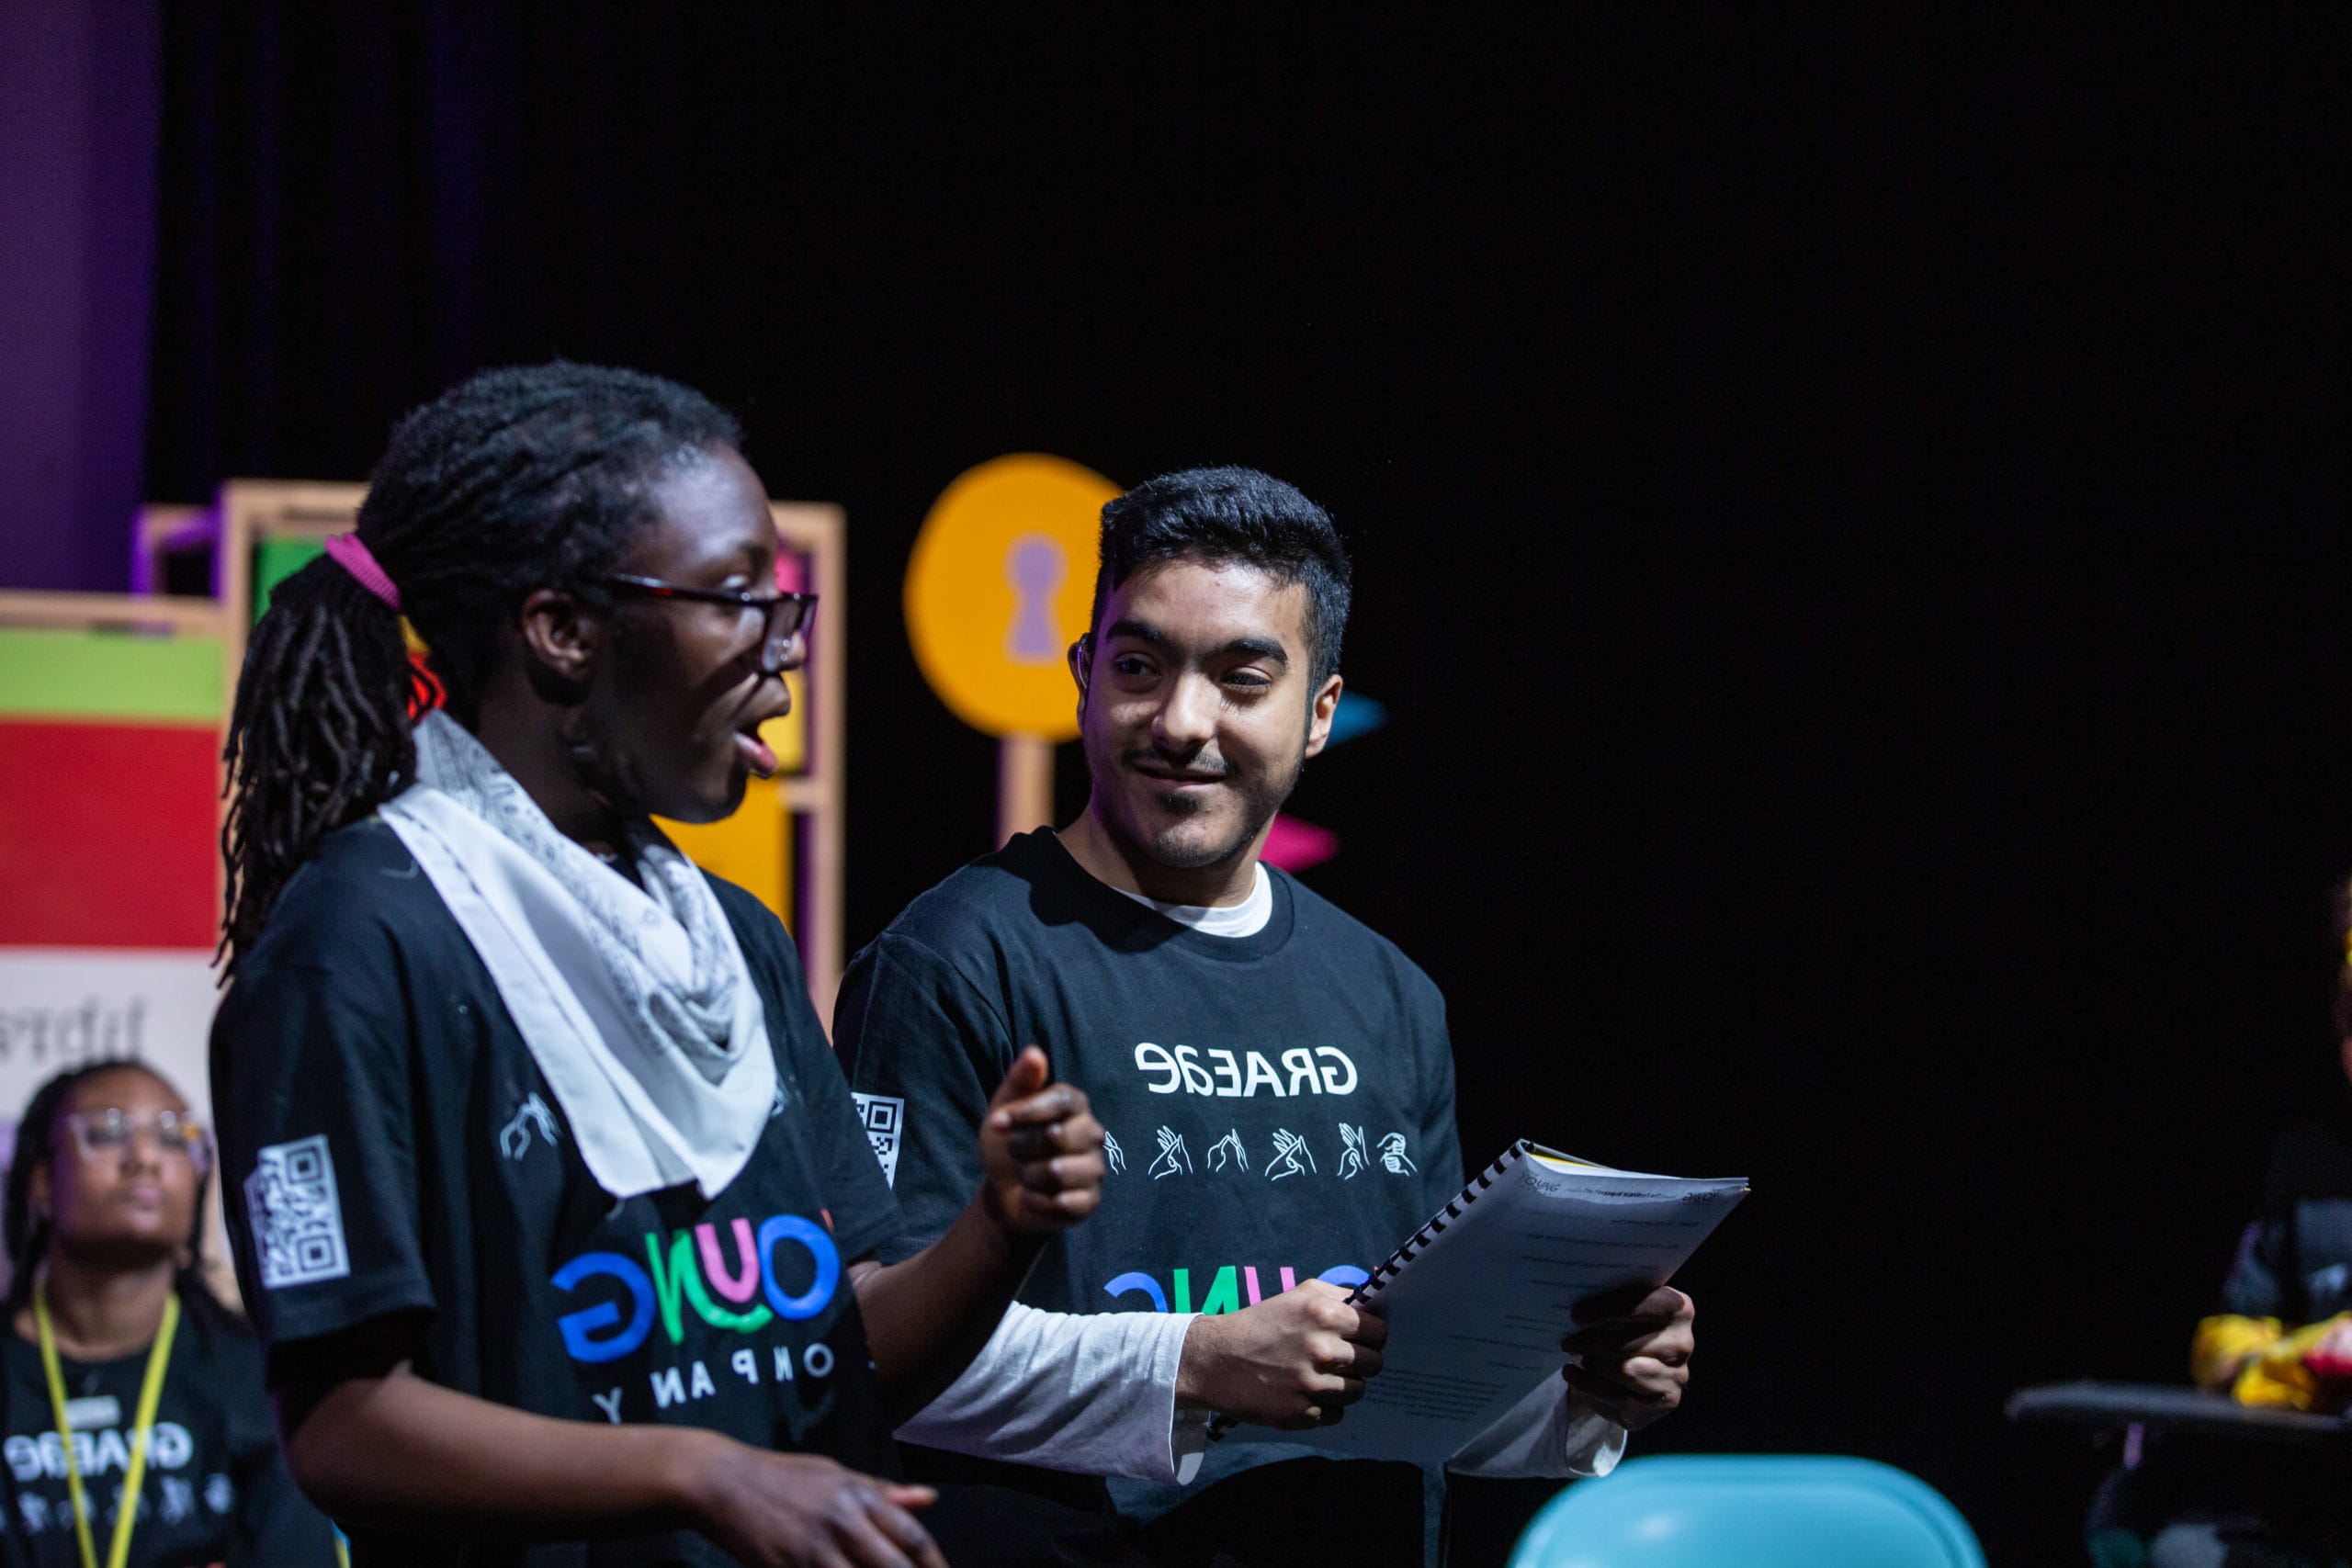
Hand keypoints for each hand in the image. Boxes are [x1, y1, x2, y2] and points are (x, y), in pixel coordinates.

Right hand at [686, 1440, 945, 1567]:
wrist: (723, 1484)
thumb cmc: (785, 1477)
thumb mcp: (836, 1474)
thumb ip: (883, 1493)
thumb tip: (930, 1498)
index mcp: (857, 1496)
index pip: (910, 1536)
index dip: (934, 1564)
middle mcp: (841, 1523)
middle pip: (893, 1567)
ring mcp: (812, 1551)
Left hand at [979, 1046, 1106, 1236]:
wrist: (1004, 1191)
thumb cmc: (1008, 1143)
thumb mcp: (1004, 1108)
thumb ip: (1020, 1080)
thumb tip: (1034, 1052)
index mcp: (1075, 1106)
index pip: (1063, 1101)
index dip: (1028, 1112)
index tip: (998, 1123)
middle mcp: (1092, 1133)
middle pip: (1058, 1137)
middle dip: (1022, 1148)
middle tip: (1015, 1151)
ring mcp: (1095, 1168)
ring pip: (1058, 1172)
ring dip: (1028, 1177)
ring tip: (1026, 1175)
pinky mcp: (1091, 1200)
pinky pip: (1062, 1202)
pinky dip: (1037, 1202)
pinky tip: (1034, 1197)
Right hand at [1175, 1280, 1386, 1427]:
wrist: (1216, 1360)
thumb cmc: (1261, 1323)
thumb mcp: (1299, 1294)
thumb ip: (1339, 1297)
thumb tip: (1373, 1308)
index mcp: (1325, 1314)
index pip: (1379, 1332)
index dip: (1371, 1336)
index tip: (1360, 1339)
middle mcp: (1323, 1349)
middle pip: (1374, 1364)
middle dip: (1361, 1362)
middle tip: (1338, 1359)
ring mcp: (1313, 1384)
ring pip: (1358, 1392)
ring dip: (1344, 1386)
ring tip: (1318, 1376)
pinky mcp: (1302, 1413)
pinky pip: (1337, 1414)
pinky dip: (1324, 1407)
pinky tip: (1304, 1393)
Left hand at [1560, 1284, 1694, 1431]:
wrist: (1634, 1370)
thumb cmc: (1623, 1328)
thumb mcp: (1621, 1309)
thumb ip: (1610, 1302)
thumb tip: (1578, 1308)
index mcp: (1679, 1308)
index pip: (1649, 1306)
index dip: (1610, 1310)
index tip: (1576, 1315)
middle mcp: (1683, 1343)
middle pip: (1630, 1343)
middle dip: (1592, 1342)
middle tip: (1567, 1342)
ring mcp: (1677, 1376)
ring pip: (1626, 1371)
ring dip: (1593, 1364)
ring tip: (1574, 1357)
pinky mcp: (1664, 1402)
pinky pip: (1620, 1396)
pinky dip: (1589, 1385)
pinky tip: (1573, 1374)